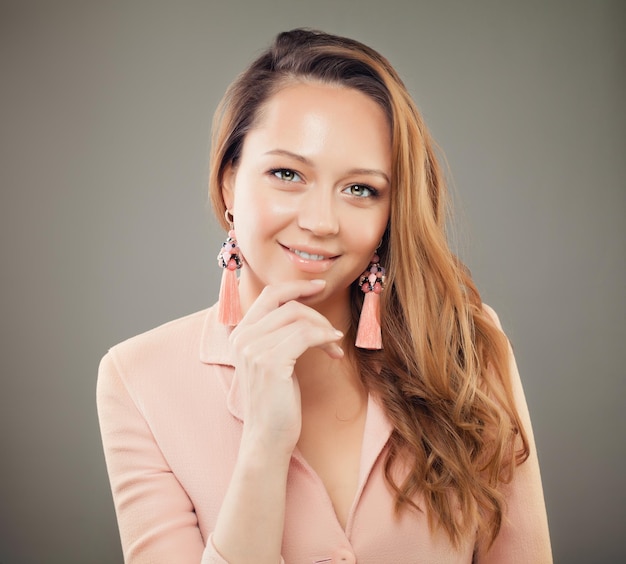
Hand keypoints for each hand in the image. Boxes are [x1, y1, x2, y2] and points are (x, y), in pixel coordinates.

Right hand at [228, 279, 343, 456]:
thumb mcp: (271, 360)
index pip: (269, 295)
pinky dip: (324, 338)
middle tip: (332, 329)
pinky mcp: (270, 362)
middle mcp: (242, 337)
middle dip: (315, 311)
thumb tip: (303, 309)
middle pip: (286, 303)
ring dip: (323, 329)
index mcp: (240, 334)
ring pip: (298, 318)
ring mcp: (253, 348)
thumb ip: (276, 334)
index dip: (295, 286)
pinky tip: (334, 350)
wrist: (267, 436)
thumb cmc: (275, 400)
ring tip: (333, 345)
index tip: (318, 287)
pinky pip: (305, 335)